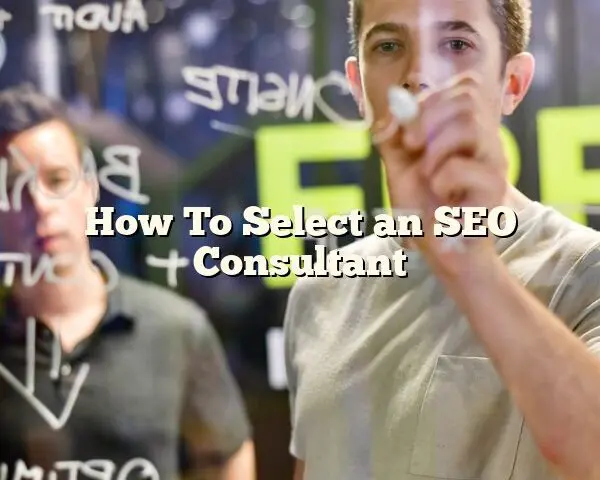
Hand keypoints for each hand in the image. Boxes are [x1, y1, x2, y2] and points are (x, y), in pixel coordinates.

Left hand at [374, 72, 508, 277]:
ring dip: (434, 149)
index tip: (409, 129)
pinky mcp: (494, 188)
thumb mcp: (399, 167)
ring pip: (470, 124)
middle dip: (428, 116)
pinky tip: (443, 197)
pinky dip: (441, 180)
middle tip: (411, 145)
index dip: (431, 98)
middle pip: (468, 97)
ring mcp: (494, 162)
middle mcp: (486, 140)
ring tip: (428, 175)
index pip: (464, 87)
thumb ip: (393, 137)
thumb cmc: (423, 208)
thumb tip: (391, 109)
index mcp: (467, 130)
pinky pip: (462, 167)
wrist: (440, 248)